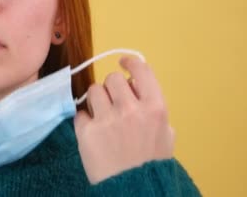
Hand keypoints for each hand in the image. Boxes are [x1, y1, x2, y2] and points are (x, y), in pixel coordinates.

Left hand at [74, 56, 174, 183]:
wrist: (135, 190)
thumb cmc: (152, 165)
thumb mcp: (166, 135)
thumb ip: (153, 109)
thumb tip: (138, 87)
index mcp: (155, 108)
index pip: (141, 70)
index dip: (130, 62)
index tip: (123, 63)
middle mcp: (130, 109)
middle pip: (112, 79)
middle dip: (112, 88)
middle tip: (114, 102)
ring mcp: (107, 120)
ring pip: (93, 91)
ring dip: (96, 101)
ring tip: (102, 117)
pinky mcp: (87, 132)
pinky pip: (80, 113)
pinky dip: (85, 121)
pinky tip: (93, 133)